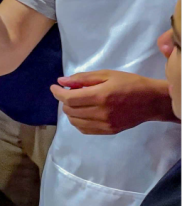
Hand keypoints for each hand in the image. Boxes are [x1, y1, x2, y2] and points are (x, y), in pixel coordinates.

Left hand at [51, 70, 176, 134]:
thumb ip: (83, 78)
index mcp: (100, 96)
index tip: (54, 87)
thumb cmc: (129, 83)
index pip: (69, 98)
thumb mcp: (107, 74)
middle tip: (69, 92)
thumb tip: (62, 81)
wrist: (151, 101)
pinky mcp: (108, 131)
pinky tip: (82, 112)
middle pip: (70, 110)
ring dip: (70, 111)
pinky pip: (84, 130)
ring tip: (76, 102)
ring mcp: (105, 124)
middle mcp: (101, 112)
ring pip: (75, 122)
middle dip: (64, 100)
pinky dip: (78, 121)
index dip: (57, 92)